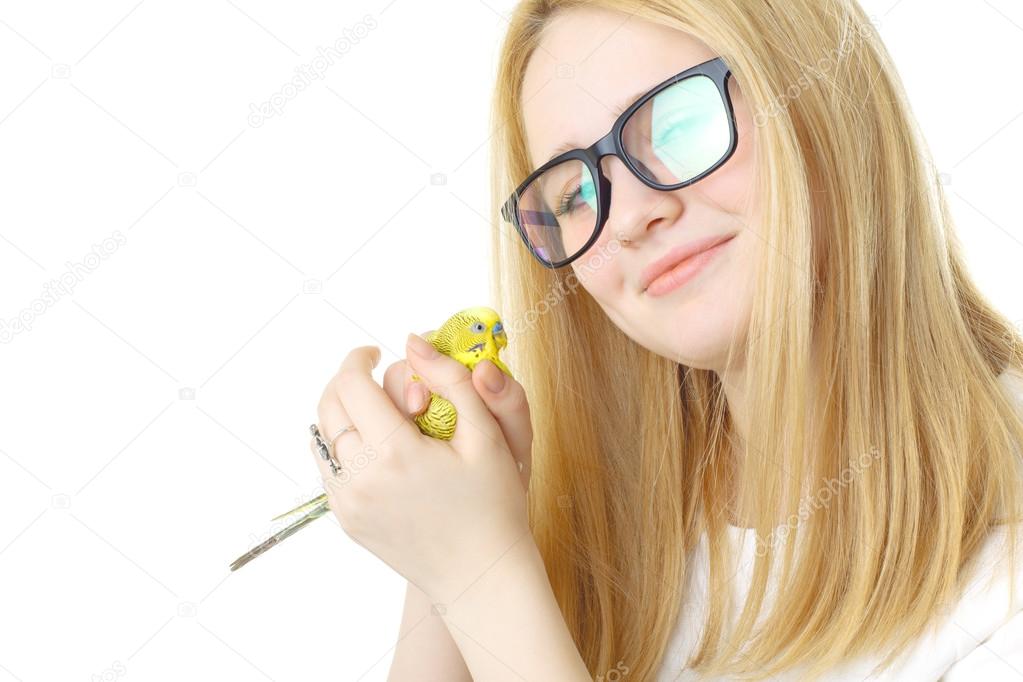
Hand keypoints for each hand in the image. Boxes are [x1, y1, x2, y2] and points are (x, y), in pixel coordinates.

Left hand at [313, 337, 532, 602]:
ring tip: (373, 408)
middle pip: (328, 407)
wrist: (481, 574)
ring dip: (341, 412)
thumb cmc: (493, 503)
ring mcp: (349, 504)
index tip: (375, 351)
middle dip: (346, 380)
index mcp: (395, 452)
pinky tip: (372, 444)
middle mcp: (361, 479)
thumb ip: (450, 379)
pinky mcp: (347, 521)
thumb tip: (412, 342)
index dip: (359, 358)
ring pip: (322, 438)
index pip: (351, 384)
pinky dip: (341, 447)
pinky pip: (328, 470)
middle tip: (372, 373)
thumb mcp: (485, 434)